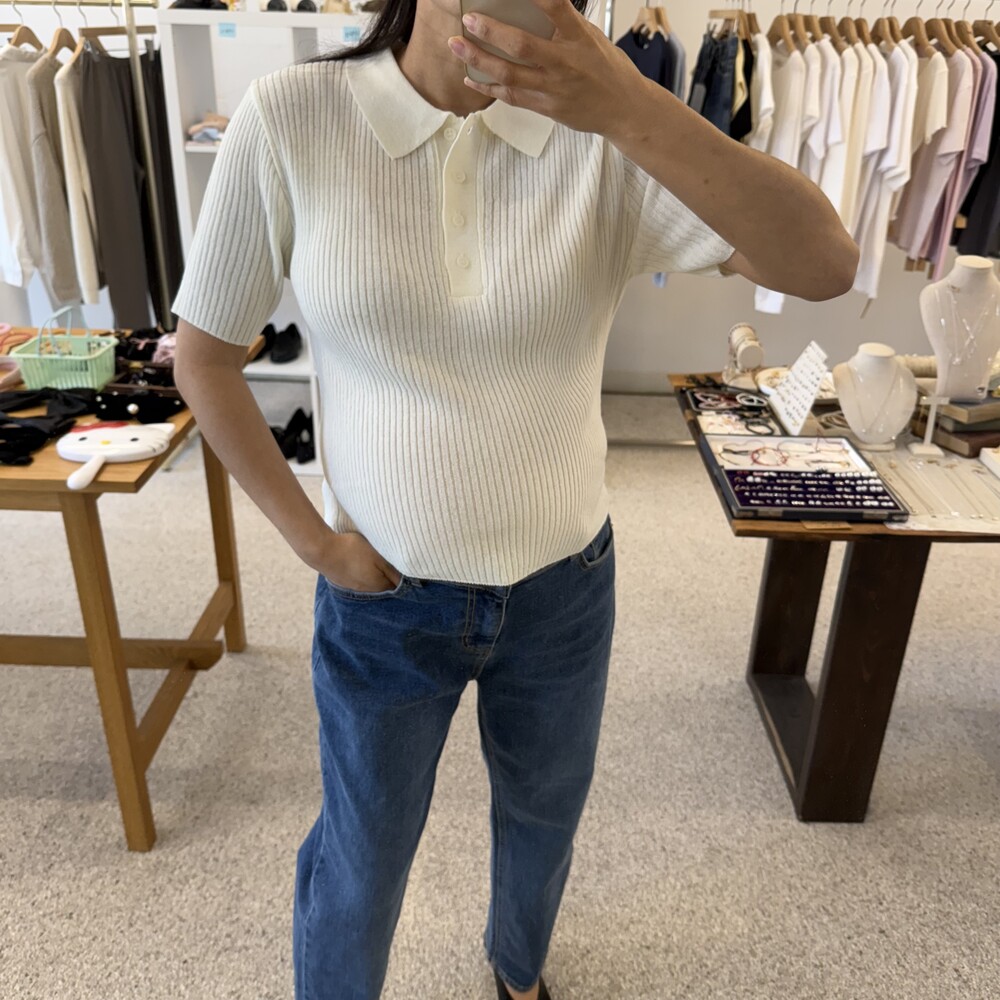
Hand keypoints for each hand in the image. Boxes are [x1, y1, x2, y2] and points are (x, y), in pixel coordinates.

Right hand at [305, 529, 402, 592]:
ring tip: (378, 566)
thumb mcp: (378, 556)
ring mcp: (354, 587)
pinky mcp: (344, 582)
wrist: (321, 550)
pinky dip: (364, 576)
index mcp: (378, 585)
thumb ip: (393, 569)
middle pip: (385, 587)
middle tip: (395, 568)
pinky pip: (359, 582)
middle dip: (391, 580)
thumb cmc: (352, 550)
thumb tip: (409, 581)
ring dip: (376, 578)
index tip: (410, 572)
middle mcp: (367, 591)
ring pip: (371, 585)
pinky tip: (362, 567)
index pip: (397, 587)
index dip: (405, 581)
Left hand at [447, 0, 641, 135]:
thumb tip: (534, 7)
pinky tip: (471, 77)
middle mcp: (565, 63)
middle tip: (469, 20)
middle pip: (521, 45)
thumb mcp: (591, 38)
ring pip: (509, 75)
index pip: (554, 6)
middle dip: (490, 31)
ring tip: (457, 47)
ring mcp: (554, 88)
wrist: (624, 110)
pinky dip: (489, 87)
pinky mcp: (547, 108)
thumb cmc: (608, 70)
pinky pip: (512, 96)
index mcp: (579, 37)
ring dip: (479, 60)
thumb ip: (564, 23)